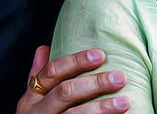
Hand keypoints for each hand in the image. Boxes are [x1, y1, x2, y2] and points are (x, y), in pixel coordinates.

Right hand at [15, 46, 129, 113]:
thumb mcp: (32, 101)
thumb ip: (40, 77)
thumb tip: (43, 48)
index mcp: (31, 99)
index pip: (53, 72)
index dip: (76, 61)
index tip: (100, 54)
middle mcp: (38, 112)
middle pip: (66, 92)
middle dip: (95, 84)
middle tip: (120, 77)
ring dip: (102, 108)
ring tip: (124, 102)